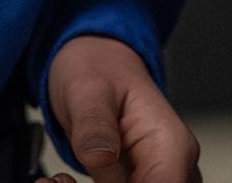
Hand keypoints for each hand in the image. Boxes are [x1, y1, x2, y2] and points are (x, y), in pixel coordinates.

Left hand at [38, 34, 200, 182]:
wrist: (95, 62)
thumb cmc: (97, 67)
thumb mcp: (87, 88)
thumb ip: (94, 125)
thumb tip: (100, 159)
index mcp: (170, 144)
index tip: (87, 182)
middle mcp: (172, 167)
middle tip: (61, 181)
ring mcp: (156, 178)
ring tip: (60, 180)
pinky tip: (63, 181)